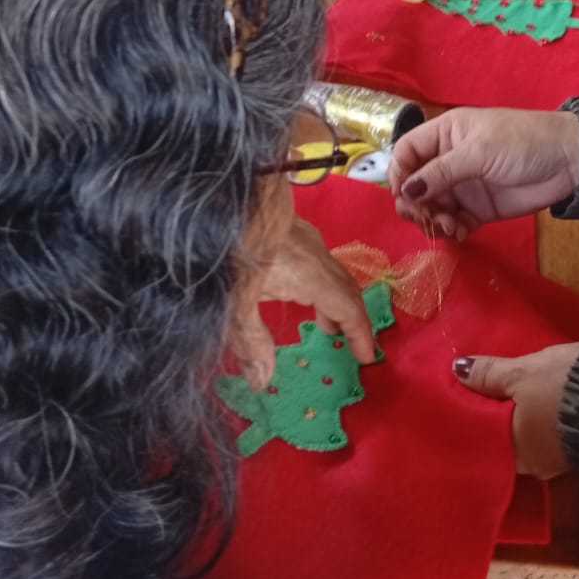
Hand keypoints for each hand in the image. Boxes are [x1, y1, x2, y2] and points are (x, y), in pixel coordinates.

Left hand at [228, 215, 375, 389]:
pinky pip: (320, 260)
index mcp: (309, 274)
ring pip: (334, 272)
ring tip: (327, 325)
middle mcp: (315, 253)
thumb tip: (262, 382)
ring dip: (337, 300)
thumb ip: (251, 342)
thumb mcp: (231, 303)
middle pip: (347, 288)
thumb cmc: (223, 250)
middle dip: (353, 319)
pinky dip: (323, 283)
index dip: (360, 333)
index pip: (348, 306)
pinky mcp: (290, 227)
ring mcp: (304, 236)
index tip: (367, 357)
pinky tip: (301, 291)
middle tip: (352, 347)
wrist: (211, 196)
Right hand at [390, 107, 578, 238]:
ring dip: (433, 220)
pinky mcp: (478, 210)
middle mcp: (449, 160)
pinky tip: (460, 233)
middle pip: (414, 185)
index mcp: (445, 134)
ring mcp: (463, 186)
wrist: (569, 161)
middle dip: (414, 204)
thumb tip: (405, 191)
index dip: (398, 173)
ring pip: (431, 208)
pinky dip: (451, 231)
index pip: (407, 152)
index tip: (404, 195)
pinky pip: (453, 223)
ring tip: (449, 226)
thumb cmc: (523, 142)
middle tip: (426, 218)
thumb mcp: (479, 151)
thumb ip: (441, 172)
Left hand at [454, 344, 578, 477]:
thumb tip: (456, 370)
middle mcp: (534, 465)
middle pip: (504, 438)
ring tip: (508, 388)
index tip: (461, 396)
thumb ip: (489, 374)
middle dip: (496, 416)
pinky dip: (538, 416)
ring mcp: (558, 458)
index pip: (481, 438)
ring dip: (519, 416)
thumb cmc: (564, 385)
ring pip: (528, 435)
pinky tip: (536, 398)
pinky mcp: (578, 444)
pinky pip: (547, 431)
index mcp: (514, 451)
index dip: (471, 416)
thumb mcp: (522, 372)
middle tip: (483, 387)